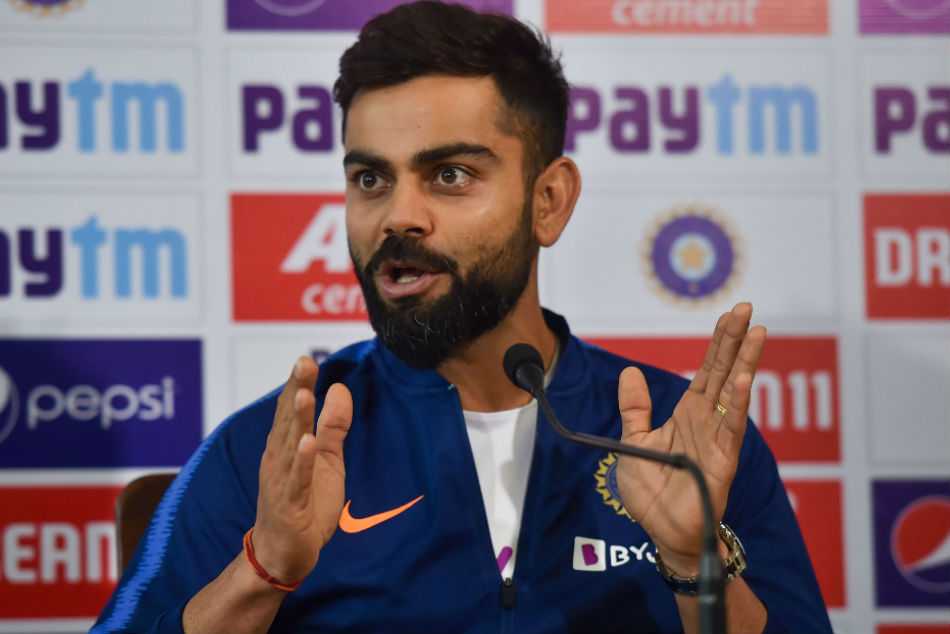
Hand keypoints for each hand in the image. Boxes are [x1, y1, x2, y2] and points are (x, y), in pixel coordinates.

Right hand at [251, 356, 351, 582]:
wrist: (283, 555)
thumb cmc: (304, 505)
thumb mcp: (327, 461)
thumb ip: (333, 426)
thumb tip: (339, 388)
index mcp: (285, 447)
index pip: (291, 410)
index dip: (297, 385)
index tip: (305, 359)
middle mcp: (278, 459)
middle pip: (287, 421)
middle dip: (295, 391)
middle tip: (302, 362)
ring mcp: (281, 482)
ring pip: (289, 447)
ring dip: (297, 421)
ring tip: (303, 395)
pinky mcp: (289, 506)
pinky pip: (296, 481)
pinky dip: (301, 462)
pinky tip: (307, 444)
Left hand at [615, 303, 764, 574]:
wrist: (662, 533)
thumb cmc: (652, 491)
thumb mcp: (634, 440)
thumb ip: (635, 408)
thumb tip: (631, 372)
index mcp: (689, 413)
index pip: (707, 369)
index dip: (719, 341)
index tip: (731, 313)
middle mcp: (708, 420)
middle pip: (725, 371)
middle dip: (736, 340)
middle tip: (748, 308)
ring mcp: (718, 438)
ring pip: (735, 392)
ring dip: (746, 362)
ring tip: (758, 332)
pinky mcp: (723, 460)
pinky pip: (732, 427)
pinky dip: (739, 402)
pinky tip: (744, 379)